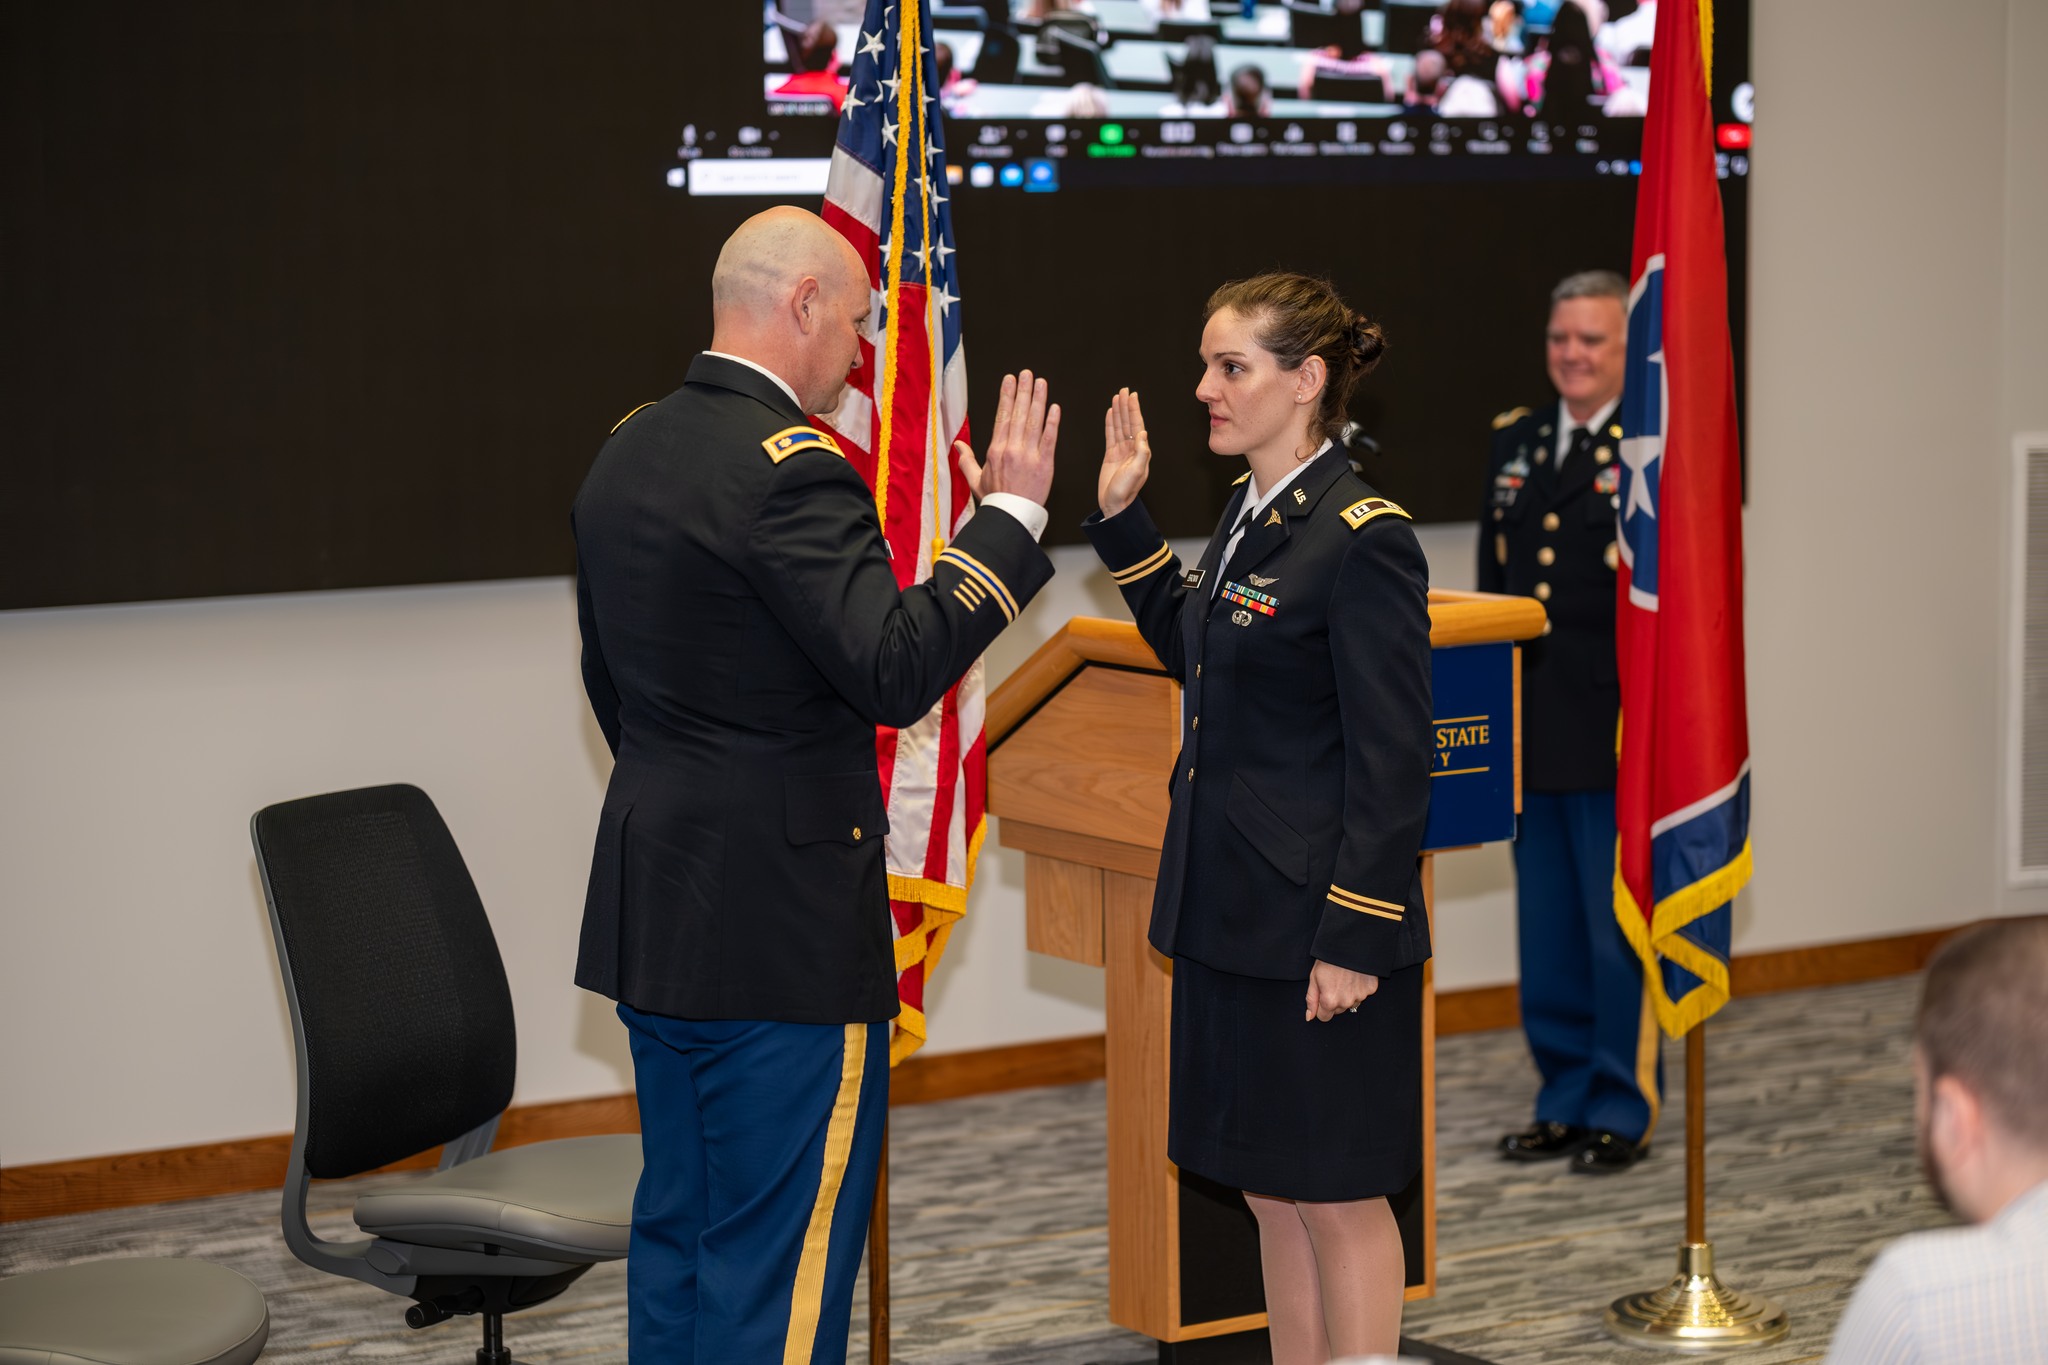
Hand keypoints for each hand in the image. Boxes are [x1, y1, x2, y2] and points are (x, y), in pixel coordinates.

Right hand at [955, 370, 1058, 505]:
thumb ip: (967, 460)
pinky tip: (1054, 407)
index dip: (1006, 396)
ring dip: (1038, 400)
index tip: (1009, 380)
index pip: (1002, 416)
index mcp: (996, 450)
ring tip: (1040, 382)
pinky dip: (1052, 422)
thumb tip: (957, 445)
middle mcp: (1012, 450)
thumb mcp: (976, 480)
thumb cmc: (995, 499)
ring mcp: (1029, 456)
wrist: (1012, 517)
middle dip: (1023, 391)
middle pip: (1018, 414)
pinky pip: (1049, 439)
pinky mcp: (1045, 464)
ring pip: (1034, 422)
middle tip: (1027, 373)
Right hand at [1098, 387, 1151, 518]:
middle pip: (1129, 422)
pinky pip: (1110, 435)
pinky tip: (1110, 413)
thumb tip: (1143, 433)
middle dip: (1127, 406)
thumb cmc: (1125, 492)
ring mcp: (1121, 451)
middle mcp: (1132, 449)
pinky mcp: (1110, 455)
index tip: (1133, 396)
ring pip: (1120, 426)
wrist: (1114, 505)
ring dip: (1119, 411)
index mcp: (1140, 452)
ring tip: (1117, 397)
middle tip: (1125, 390)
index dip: (1134, 410)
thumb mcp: (1136, 472)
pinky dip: (1110, 423)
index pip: (1137, 426)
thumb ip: (1142, 453)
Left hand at [1305, 959, 1379, 1021]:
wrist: (1349, 945)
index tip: (1323, 995)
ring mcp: (1360, 997)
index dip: (1321, 1007)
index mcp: (1330, 1001)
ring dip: (1348, 995)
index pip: (1324, 1017)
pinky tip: (1355, 976)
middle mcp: (1346, 1003)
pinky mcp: (1371, 989)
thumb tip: (1310, 1017)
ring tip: (1345, 978)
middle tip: (1334, 983)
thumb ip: (1311, 1000)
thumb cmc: (1328, 960)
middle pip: (1338, 1011)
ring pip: (1351, 1003)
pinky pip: (1363, 994)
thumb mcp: (1314, 978)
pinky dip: (1359, 988)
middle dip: (1335, 1001)